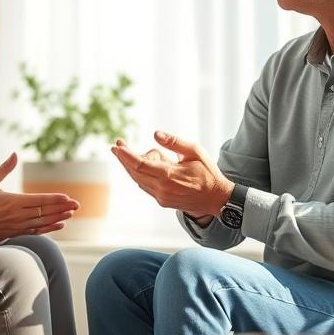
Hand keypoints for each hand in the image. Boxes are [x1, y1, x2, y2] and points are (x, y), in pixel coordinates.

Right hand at [0, 153, 79, 241]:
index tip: (67, 197)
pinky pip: (37, 231)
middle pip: (45, 211)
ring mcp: (18, 225)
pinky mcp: (16, 232)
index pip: (39, 200)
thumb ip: (3, 169)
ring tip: (71, 213)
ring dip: (58, 217)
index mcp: (13, 202)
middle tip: (77, 205)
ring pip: (43, 222)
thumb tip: (14, 154)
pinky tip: (59, 225)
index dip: (54, 199)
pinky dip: (49, 228)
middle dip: (62, 208)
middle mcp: (18, 215)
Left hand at [111, 131, 233, 218]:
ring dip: (133, 166)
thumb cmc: (208, 173)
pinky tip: (147, 163)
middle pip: (135, 173)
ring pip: (139, 180)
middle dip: (124, 158)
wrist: (216, 199)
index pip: (140, 165)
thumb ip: (174, 143)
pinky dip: (142, 174)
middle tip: (117, 144)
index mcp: (169, 176)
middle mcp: (162, 189)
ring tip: (133, 151)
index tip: (118, 146)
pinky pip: (145, 185)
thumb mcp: (195, 151)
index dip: (127, 155)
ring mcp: (161, 197)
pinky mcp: (162, 201)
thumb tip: (155, 134)